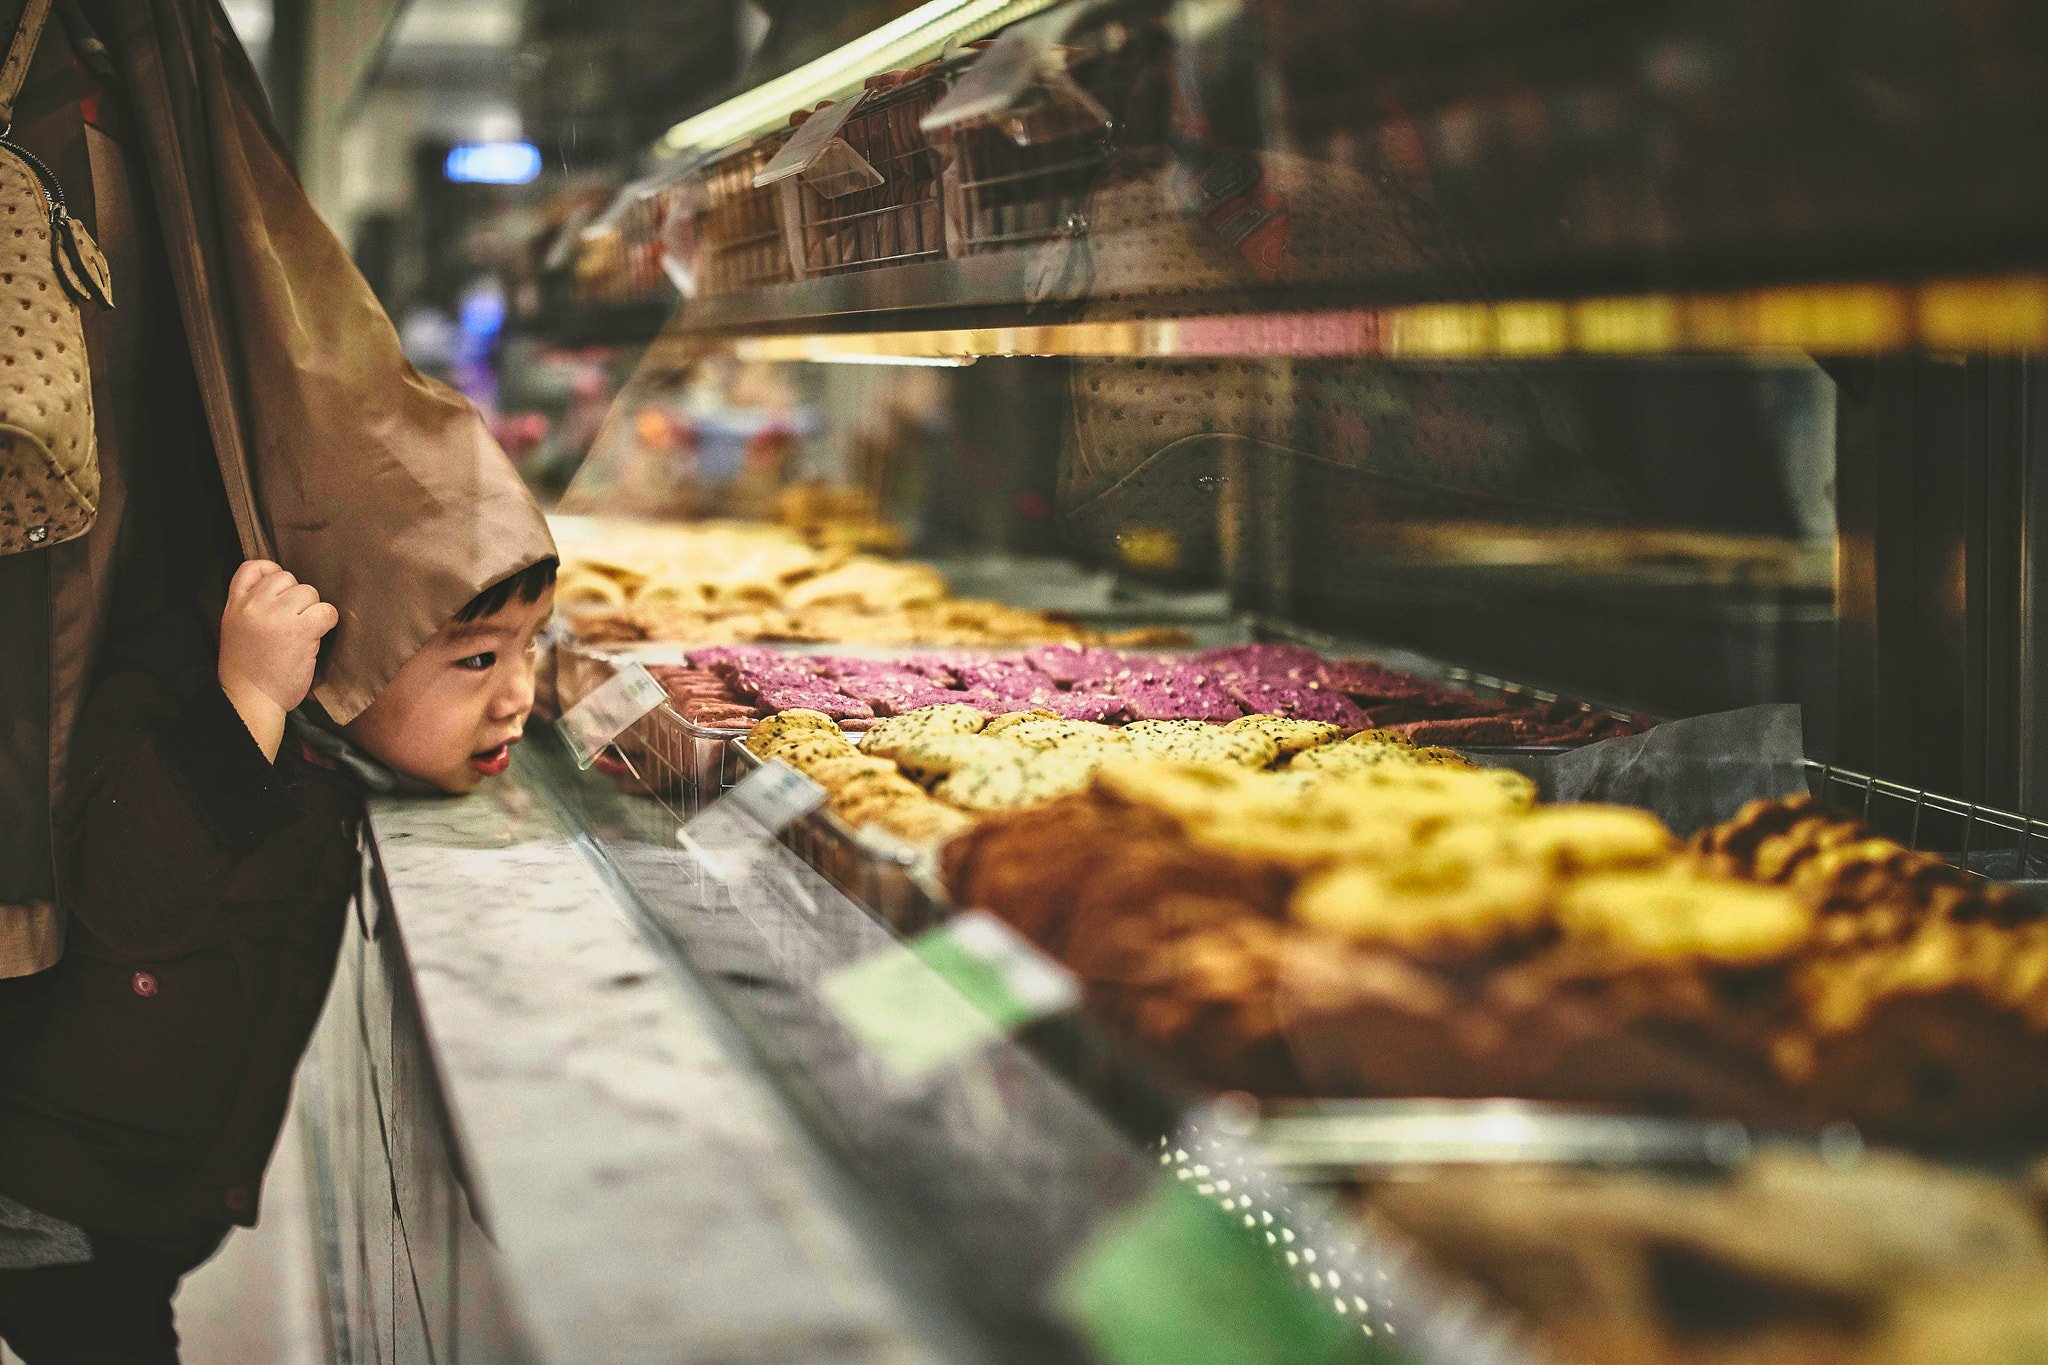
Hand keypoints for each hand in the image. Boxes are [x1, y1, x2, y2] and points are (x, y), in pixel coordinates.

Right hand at [218, 560, 338, 760]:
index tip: (281, 589)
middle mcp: (254, 605)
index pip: (252, 567)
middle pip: (288, 578)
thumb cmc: (248, 668)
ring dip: (312, 611)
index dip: (271, 572)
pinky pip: (327, 611)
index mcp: (235, 604)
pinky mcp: (301, 630)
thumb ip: (250, 605)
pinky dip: (328, 622)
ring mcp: (278, 616)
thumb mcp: (235, 628)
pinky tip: (316, 637)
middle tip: (292, 624)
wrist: (250, 699)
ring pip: (309, 592)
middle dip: (296, 598)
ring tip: (301, 634)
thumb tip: (279, 584)